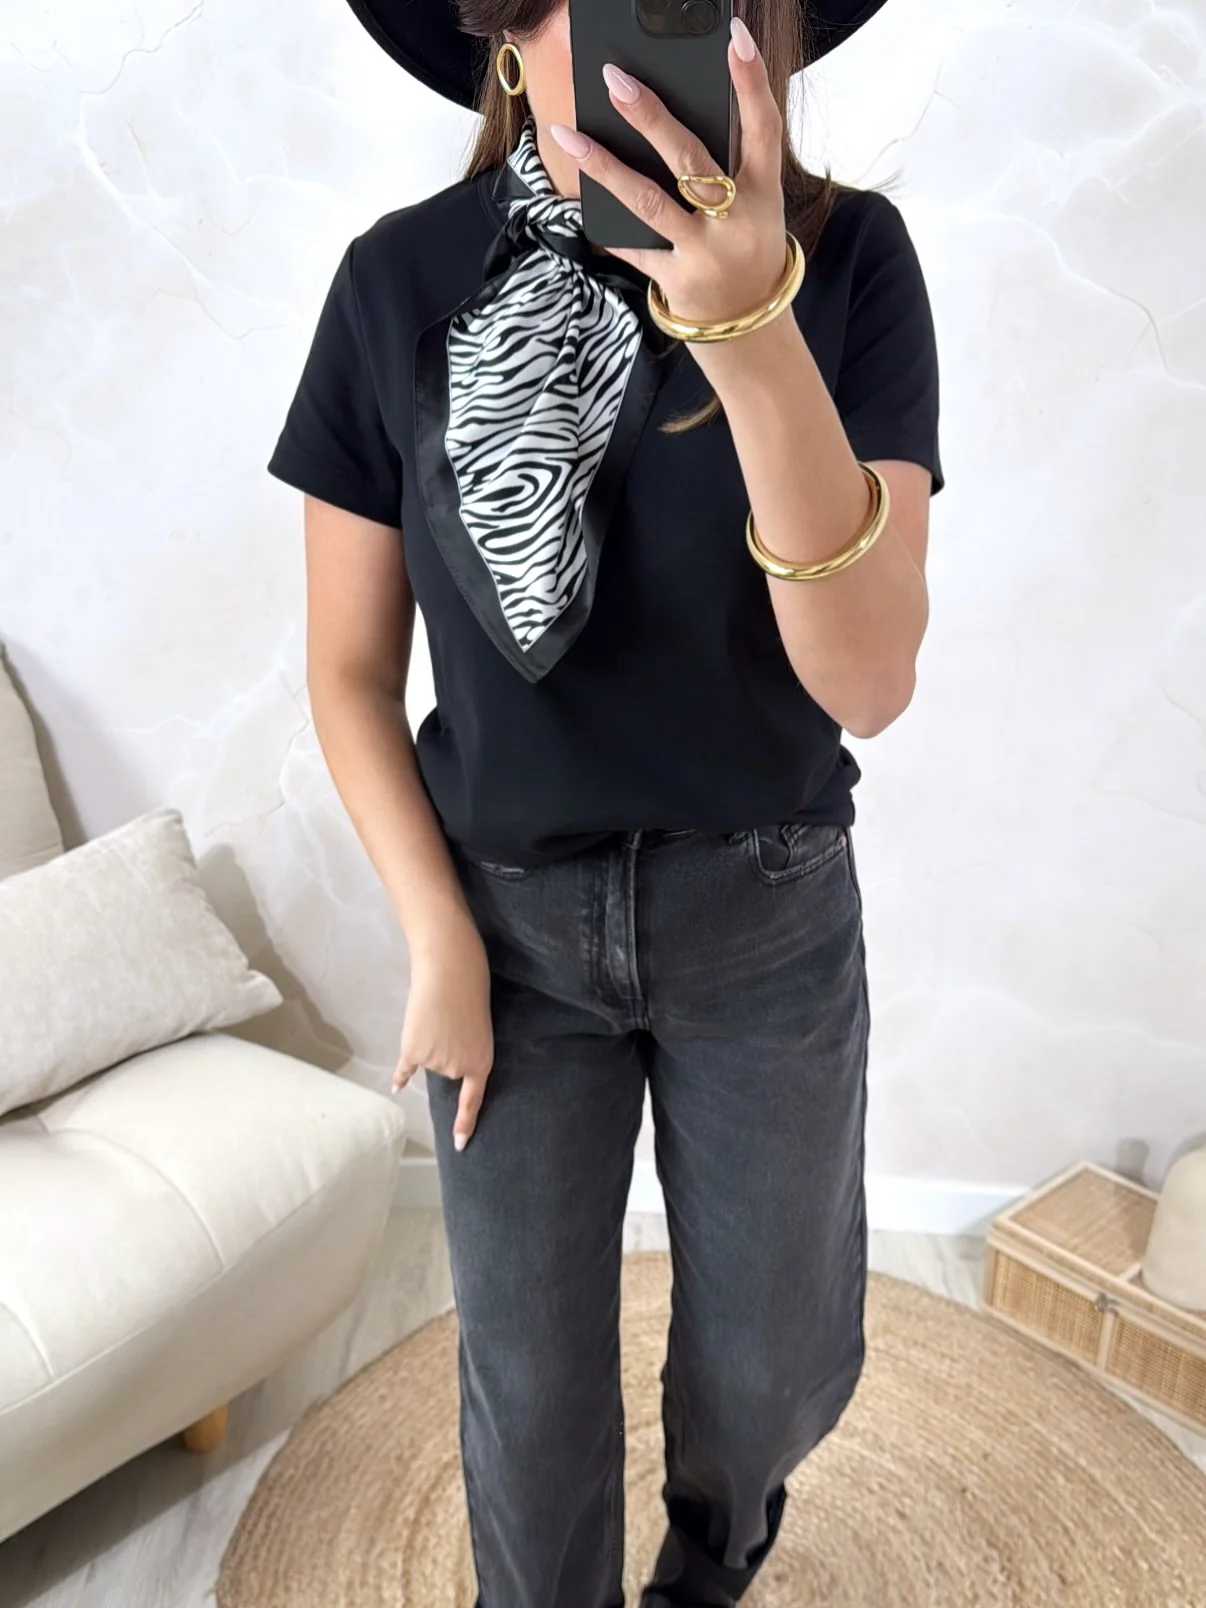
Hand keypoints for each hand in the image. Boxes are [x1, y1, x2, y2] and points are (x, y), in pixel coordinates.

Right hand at [392, 920, 493, 1151]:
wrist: (451, 971)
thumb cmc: (472, 989)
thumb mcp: (479, 1025)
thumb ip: (465, 1047)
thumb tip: (439, 1059)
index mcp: (482, 1064)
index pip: (473, 1101)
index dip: (466, 1124)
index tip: (460, 1145)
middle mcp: (458, 1069)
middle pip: (447, 1069)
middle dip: (448, 1048)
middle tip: (452, 1021)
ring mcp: (434, 1062)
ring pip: (428, 1059)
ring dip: (429, 1041)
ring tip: (437, 1014)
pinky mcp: (413, 1051)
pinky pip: (405, 1069)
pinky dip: (400, 1076)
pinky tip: (396, 1087)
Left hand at [549, 16, 786, 329]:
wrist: (747, 323)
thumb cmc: (745, 245)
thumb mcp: (754, 204)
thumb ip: (727, 163)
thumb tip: (667, 114)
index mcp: (763, 192)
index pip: (763, 128)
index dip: (751, 82)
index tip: (735, 37)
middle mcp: (737, 221)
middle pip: (690, 160)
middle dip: (651, 117)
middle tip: (615, 78)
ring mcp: (705, 253)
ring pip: (649, 202)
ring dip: (605, 166)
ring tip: (570, 134)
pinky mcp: (677, 280)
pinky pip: (634, 247)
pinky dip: (606, 225)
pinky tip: (576, 197)